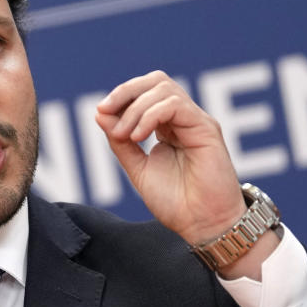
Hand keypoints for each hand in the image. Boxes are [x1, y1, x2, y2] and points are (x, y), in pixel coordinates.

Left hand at [95, 71, 245, 244]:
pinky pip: (175, 105)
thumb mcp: (138, 168)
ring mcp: (196, 121)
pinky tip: (138, 136)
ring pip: (164, 90)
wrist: (201, 225)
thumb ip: (120, 142)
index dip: (121, 95)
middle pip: (156, 81)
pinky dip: (151, 115)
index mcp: (168, 126)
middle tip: (106, 110)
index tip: (101, 112)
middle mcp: (184, 119)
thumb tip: (100, 113)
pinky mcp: (206, 129)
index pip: (145, 91)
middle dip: (126, 91)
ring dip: (135, 108)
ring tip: (125, 135)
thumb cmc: (176, 202)